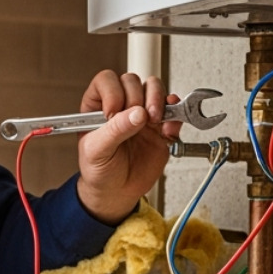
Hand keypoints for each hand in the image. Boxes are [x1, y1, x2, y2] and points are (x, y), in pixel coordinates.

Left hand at [74, 70, 181, 223]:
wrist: (117, 192)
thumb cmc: (99, 170)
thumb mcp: (97, 151)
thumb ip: (114, 131)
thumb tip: (136, 113)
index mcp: (98, 106)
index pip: (106, 81)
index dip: (113, 92)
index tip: (114, 113)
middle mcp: (121, 105)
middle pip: (133, 81)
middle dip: (138, 97)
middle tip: (137, 119)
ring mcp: (142, 113)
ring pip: (154, 88)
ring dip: (157, 100)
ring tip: (154, 120)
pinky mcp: (161, 126)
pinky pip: (173, 110)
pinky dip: (175, 116)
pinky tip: (167, 130)